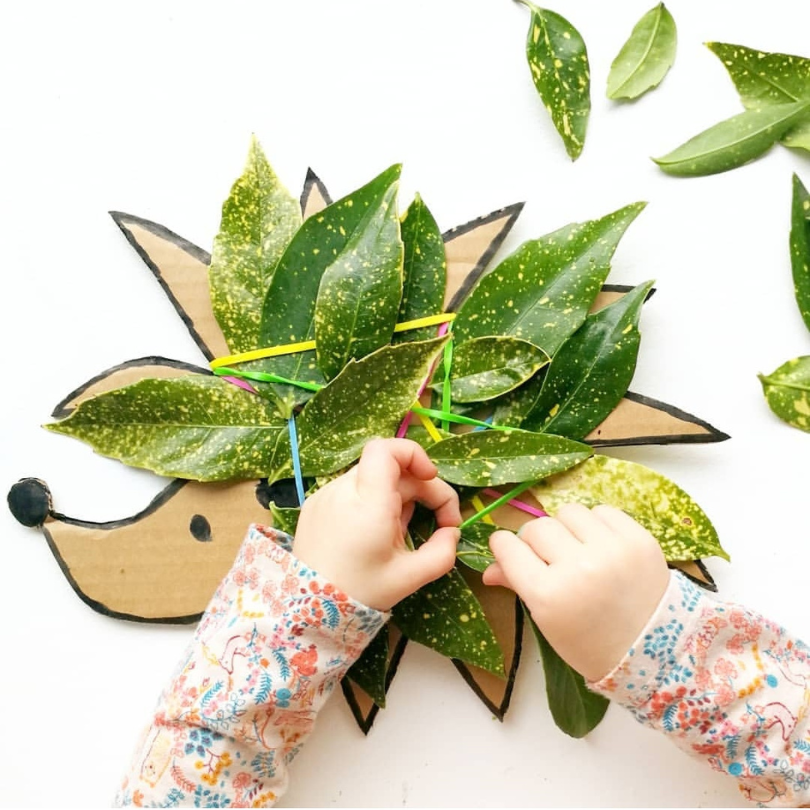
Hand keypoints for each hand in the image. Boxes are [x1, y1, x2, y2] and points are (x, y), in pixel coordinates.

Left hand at [293, 438, 460, 610]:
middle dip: (421, 488)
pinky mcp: (315, 504)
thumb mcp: (410, 577)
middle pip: (390, 467)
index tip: (430, 478)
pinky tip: (374, 533)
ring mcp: (325, 494)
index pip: (387, 449)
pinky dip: (372, 502)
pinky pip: (353, 491)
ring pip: (373, 479)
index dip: (414, 454)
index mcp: (367, 503)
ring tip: (401, 532)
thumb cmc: (360, 592)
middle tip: (439, 523)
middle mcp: (343, 489)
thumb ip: (442, 552)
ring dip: (398, 496)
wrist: (307, 610)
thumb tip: (451, 532)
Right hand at [483, 503, 669, 681]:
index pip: (508, 547)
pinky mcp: (638, 539)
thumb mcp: (546, 619)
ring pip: (569, 512)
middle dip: (537, 541)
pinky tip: (601, 546)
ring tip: (579, 550)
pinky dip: (597, 525)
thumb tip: (488, 569)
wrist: (652, 650)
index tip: (510, 550)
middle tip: (550, 559)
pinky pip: (603, 511)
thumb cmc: (589, 641)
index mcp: (548, 594)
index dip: (505, 546)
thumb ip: (517, 585)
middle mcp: (578, 567)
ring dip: (568, 529)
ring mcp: (611, 550)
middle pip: (537, 527)